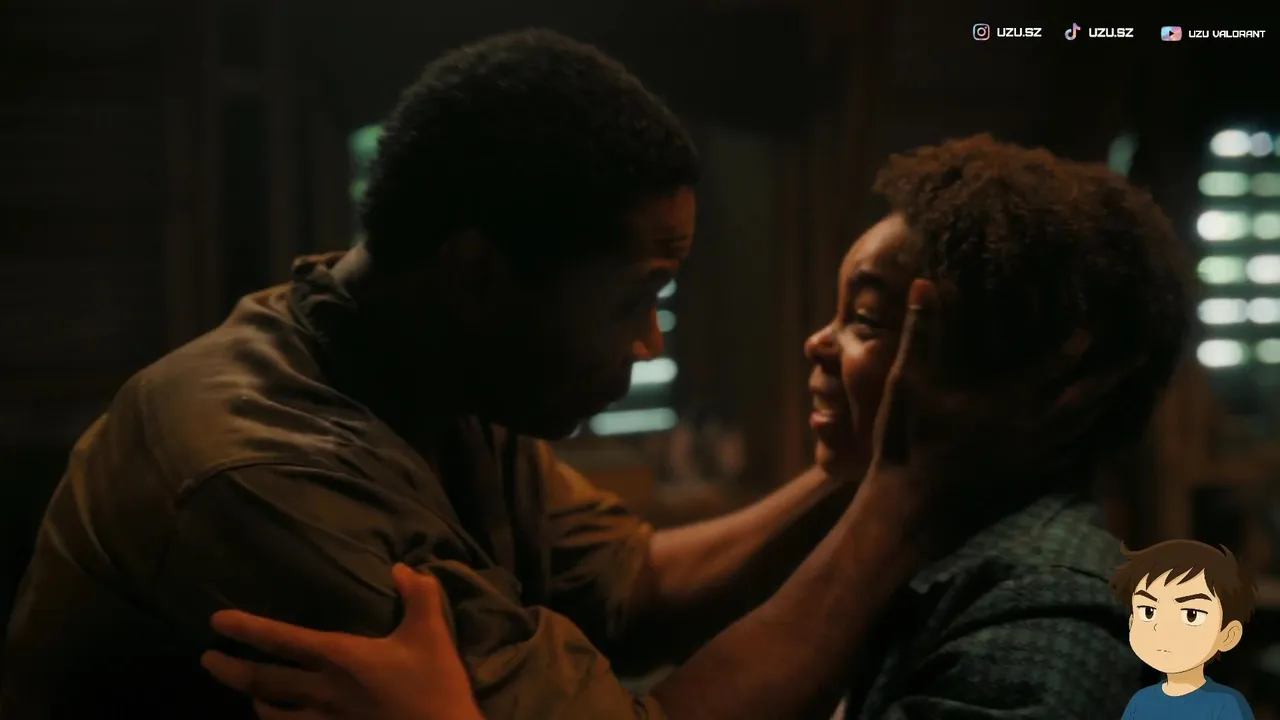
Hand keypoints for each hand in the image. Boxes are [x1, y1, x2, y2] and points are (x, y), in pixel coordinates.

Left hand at [201, 564, 481, 719]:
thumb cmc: (435, 687)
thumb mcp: (432, 634)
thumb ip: (418, 595)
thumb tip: (402, 568)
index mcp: (341, 658)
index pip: (284, 640)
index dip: (248, 629)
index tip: (216, 621)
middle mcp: (323, 691)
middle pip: (264, 681)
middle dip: (230, 669)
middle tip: (206, 659)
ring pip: (273, 714)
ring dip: (255, 700)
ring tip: (248, 692)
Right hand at [855, 279, 1128, 548]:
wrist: (910, 501)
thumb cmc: (908, 436)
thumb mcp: (907, 378)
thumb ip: (920, 330)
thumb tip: (923, 282)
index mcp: (1005, 399)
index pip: (1052, 364)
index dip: (1076, 342)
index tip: (1096, 324)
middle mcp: (1027, 426)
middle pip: (1083, 397)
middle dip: (1111, 374)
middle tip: (1139, 355)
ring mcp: (1028, 454)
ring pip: (1078, 428)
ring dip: (1099, 406)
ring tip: (1115, 391)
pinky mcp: (1022, 475)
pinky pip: (1065, 458)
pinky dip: (1080, 443)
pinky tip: (1083, 441)